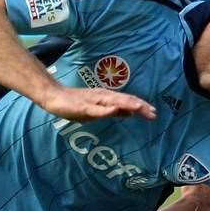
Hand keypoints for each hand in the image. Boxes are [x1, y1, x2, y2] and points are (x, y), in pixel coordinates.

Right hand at [40, 85, 155, 121]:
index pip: (127, 102)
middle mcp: (103, 97)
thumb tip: (130, 113)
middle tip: (153, 113)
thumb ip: (113, 111)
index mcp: (107, 98)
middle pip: (124, 101)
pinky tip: (115, 110)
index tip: (154, 113)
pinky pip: (97, 109)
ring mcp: (94, 101)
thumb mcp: (97, 110)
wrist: (54, 97)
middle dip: (139, 106)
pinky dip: (107, 109)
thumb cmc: (75, 104)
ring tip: (140, 108)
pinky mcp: (84, 106)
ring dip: (128, 104)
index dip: (141, 107)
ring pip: (114, 102)